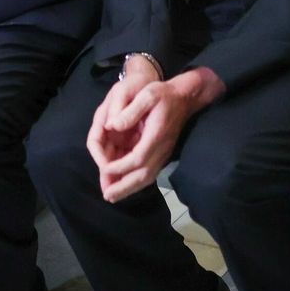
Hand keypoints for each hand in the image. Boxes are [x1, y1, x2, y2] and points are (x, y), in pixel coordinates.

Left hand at [89, 65, 223, 202]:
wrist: (185, 97)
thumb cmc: (164, 93)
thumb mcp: (147, 94)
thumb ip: (130, 111)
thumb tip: (112, 126)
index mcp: (156, 136)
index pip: (138, 158)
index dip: (120, 167)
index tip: (104, 169)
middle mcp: (161, 149)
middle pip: (143, 175)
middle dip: (124, 187)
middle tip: (107, 196)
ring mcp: (164, 153)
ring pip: (147, 177)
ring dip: (130, 188)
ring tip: (113, 196)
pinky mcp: (163, 154)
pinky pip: (150, 173)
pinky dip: (137, 182)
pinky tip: (126, 185)